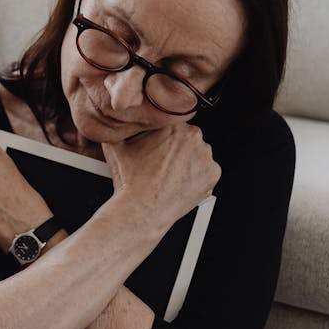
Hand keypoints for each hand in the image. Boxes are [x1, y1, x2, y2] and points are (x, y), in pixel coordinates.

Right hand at [102, 123, 219, 234]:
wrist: (142, 210)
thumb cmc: (130, 181)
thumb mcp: (115, 145)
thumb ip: (122, 126)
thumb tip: (119, 118)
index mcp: (173, 125)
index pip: (172, 122)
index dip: (163, 136)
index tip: (158, 147)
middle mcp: (193, 137)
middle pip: (187, 137)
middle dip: (177, 147)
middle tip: (162, 162)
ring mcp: (205, 156)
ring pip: (198, 153)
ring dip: (188, 161)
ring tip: (170, 174)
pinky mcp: (213, 174)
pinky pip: (207, 171)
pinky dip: (198, 176)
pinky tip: (180, 182)